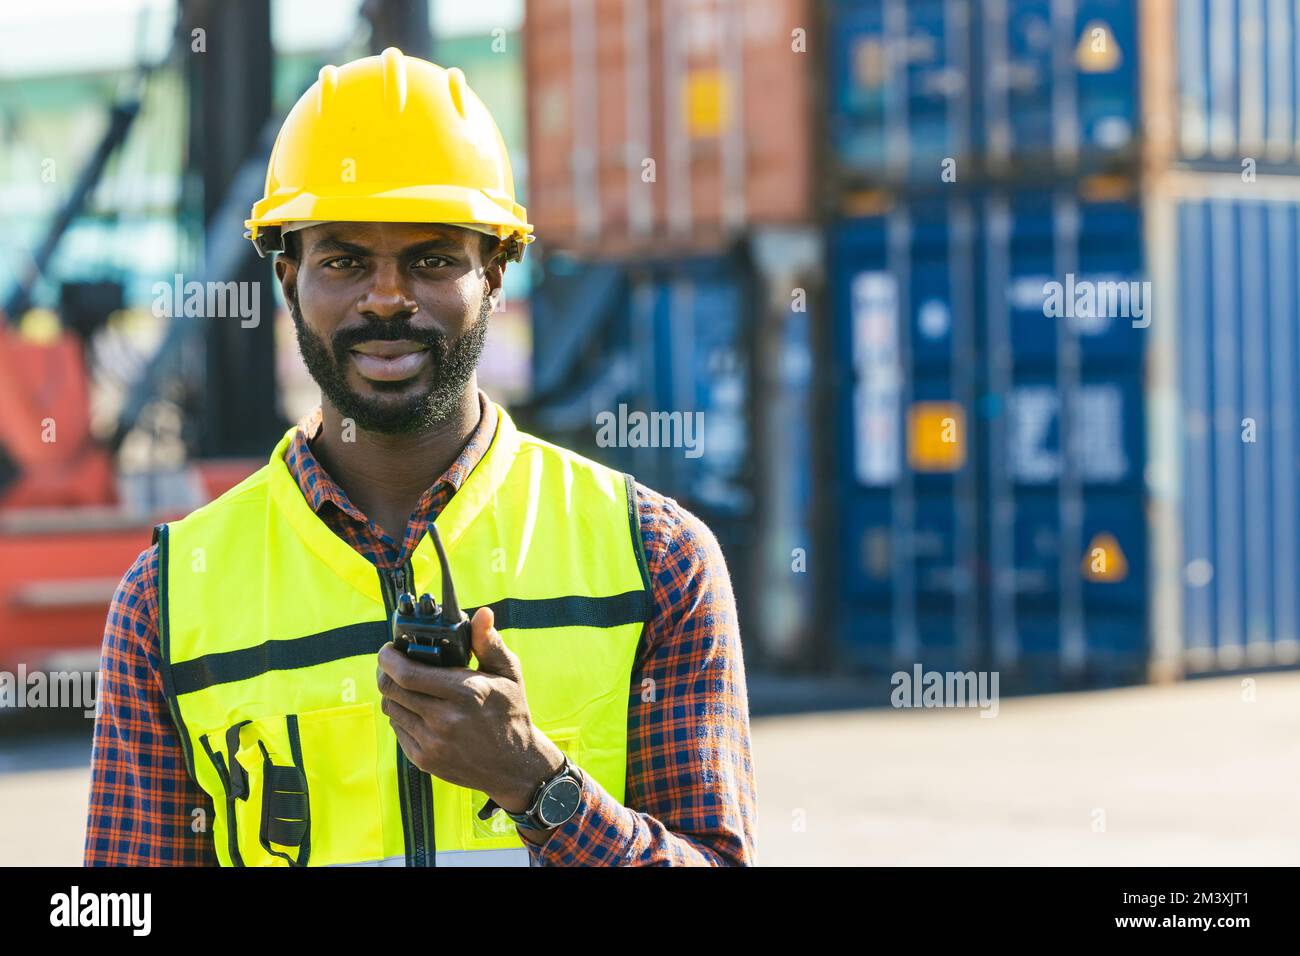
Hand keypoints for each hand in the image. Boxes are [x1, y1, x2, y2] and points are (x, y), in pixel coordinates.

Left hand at [377, 605, 565, 813]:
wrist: (514, 765)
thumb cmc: (511, 712)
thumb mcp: (508, 673)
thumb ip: (489, 642)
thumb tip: (482, 613)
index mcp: (465, 692)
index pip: (407, 673)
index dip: (389, 658)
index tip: (388, 649)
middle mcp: (445, 719)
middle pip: (391, 690)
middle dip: (385, 672)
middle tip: (391, 663)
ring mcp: (433, 743)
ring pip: (391, 709)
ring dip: (392, 693)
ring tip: (405, 685)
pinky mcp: (424, 760)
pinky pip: (397, 730)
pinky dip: (401, 715)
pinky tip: (416, 709)